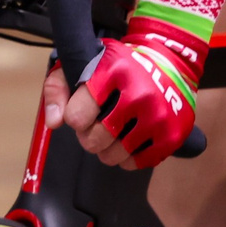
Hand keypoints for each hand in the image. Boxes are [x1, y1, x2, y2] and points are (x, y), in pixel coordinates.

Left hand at [61, 26, 198, 167]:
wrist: (167, 63)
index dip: (74, 117)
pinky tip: (129, 139)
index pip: (76, 116)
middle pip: (94, 140)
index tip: (80, 110)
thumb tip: (54, 122)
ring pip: (114, 155)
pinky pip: (136, 162)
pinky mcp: (171, 135)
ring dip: (106, 149)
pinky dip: (127, 157)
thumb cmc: (117, 67)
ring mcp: (158, 116)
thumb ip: (57, 88)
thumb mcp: (82, 64)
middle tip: (95, 125)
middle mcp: (139, 93)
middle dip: (89, 136)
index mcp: (113, 71)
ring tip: (111, 133)